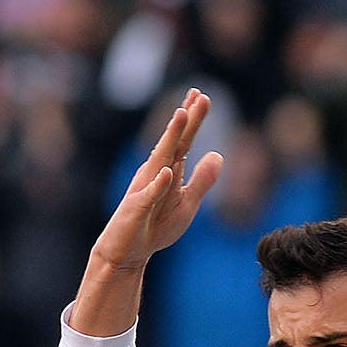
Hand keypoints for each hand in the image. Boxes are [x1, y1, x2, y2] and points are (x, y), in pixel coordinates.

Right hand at [90, 89, 223, 276]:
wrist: (128, 251)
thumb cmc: (155, 227)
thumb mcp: (187, 204)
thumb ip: (202, 181)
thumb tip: (218, 155)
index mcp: (169, 172)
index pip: (184, 142)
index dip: (193, 120)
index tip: (202, 96)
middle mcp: (156, 174)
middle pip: (174, 143)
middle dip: (186, 119)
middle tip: (199, 95)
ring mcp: (145, 189)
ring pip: (160, 160)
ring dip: (171, 138)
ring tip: (181, 115)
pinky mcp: (137, 209)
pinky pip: (150, 195)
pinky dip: (158, 184)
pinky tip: (168, 171)